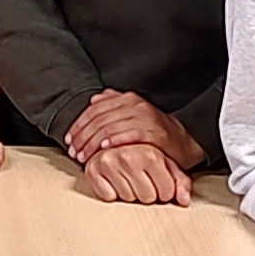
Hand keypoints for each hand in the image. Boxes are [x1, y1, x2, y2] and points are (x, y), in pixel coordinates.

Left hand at [64, 91, 194, 170]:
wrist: (185, 140)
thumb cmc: (155, 131)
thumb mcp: (134, 113)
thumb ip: (114, 103)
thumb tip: (94, 99)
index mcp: (127, 98)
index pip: (94, 109)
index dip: (78, 125)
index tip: (69, 140)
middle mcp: (135, 104)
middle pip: (99, 119)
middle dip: (82, 137)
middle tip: (74, 152)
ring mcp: (145, 117)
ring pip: (110, 128)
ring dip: (93, 143)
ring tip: (84, 156)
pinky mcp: (154, 132)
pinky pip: (129, 135)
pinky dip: (114, 141)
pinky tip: (104, 149)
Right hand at [80, 140, 193, 205]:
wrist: (118, 134)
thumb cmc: (146, 150)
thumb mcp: (170, 163)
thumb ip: (181, 181)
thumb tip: (184, 200)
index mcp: (150, 154)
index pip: (166, 192)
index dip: (165, 193)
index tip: (160, 184)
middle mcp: (128, 156)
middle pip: (146, 198)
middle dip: (147, 193)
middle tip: (143, 180)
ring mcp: (108, 162)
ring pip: (126, 198)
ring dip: (128, 193)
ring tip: (128, 178)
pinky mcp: (92, 169)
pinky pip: (107, 196)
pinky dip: (110, 192)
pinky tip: (113, 180)